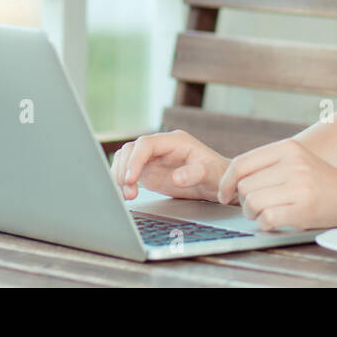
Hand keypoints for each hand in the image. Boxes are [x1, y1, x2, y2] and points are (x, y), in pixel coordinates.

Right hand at [110, 130, 230, 202]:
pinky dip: (122, 181)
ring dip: (120, 176)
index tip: (131, 179)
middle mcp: (161, 146)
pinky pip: (127, 170)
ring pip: (125, 158)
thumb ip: (195, 174)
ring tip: (128, 196)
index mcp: (175, 141)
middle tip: (128, 192)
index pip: (146, 144)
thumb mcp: (211, 174)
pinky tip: (126, 194)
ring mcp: (152, 157)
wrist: (216, 182)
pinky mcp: (148, 169)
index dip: (135, 160)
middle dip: (124, 170)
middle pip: (131, 150)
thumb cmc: (216, 175)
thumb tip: (175, 178)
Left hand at [215, 139, 336, 231]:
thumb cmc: (319, 181)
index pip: (241, 163)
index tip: (224, 194)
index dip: (226, 182)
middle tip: (256, 206)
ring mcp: (299, 185)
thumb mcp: (296, 160)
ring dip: (253, 213)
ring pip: (252, 202)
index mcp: (288, 147)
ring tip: (266, 213)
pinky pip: (266, 218)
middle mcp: (293, 163)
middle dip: (244, 201)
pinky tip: (275, 221)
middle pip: (245, 186)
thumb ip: (267, 164)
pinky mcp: (303, 208)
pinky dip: (265, 223)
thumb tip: (230, 180)